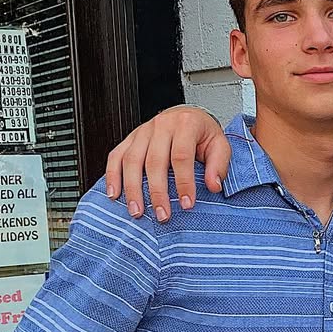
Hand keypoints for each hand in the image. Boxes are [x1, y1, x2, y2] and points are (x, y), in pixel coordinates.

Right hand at [105, 105, 231, 221]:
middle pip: (154, 161)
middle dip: (157, 192)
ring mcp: (142, 131)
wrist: (188, 116)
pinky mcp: (130, 138)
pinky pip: (116, 156)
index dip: (184, 182)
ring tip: (138, 212)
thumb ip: (218, 165)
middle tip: (162, 215)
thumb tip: (213, 186)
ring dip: (133, 189)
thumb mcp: (220, 145)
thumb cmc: (203, 134)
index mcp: (186, 124)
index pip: (181, 156)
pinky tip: (114, 195)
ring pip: (132, 160)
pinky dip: (112, 176)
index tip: (186, 204)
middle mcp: (161, 125)